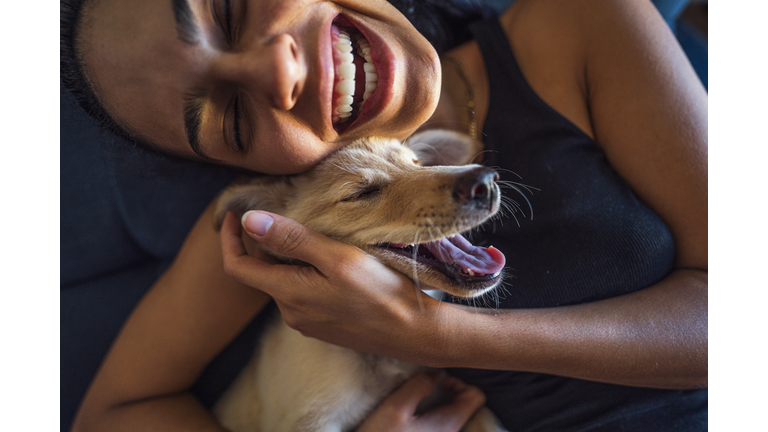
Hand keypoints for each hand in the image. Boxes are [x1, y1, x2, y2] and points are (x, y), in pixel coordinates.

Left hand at [220, 211, 447, 364]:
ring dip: (289, 258)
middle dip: (264, 243)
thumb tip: (249, 220)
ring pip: (284, 282)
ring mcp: (307, 322)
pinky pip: (302, 294)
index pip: (237, 267)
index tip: (234, 214)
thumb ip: (293, 239)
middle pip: (262, 272)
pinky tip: (329, 260)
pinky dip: (305, 273)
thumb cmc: (381, 292)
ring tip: (312, 233)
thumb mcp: (337, 258)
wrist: (414, 333)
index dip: (229, 238)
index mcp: (287, 294)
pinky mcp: (324, 326)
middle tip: (283, 213)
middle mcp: (290, 313)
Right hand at [357, 373, 485, 431]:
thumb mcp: (395, 408)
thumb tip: (435, 372)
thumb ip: (418, 386)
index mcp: (449, 425)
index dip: (458, 382)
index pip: (476, 396)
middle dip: (447, 390)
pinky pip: (439, 424)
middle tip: (423, 386)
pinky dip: (431, 414)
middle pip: (465, 405)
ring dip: (437, 402)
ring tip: (416, 398)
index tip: (435, 381)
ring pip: (451, 414)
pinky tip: (411, 414)